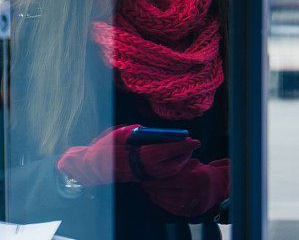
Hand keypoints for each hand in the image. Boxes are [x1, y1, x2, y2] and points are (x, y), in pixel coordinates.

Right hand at [57, 125, 200, 186]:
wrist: (90, 166)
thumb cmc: (107, 146)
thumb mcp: (125, 132)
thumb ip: (144, 132)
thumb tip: (161, 133)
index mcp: (142, 155)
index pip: (169, 150)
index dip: (184, 145)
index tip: (195, 140)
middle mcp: (145, 169)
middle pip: (174, 163)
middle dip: (185, 153)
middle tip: (191, 143)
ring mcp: (144, 177)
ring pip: (169, 171)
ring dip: (179, 160)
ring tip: (184, 149)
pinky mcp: (141, 180)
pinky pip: (161, 174)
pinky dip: (170, 166)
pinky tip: (172, 156)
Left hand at [142, 158, 229, 216]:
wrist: (220, 186)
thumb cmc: (204, 172)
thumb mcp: (194, 165)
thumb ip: (178, 166)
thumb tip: (159, 166)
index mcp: (199, 177)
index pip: (173, 179)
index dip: (158, 179)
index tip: (147, 177)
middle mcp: (199, 191)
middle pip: (170, 191)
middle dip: (155, 188)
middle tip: (145, 184)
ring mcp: (197, 203)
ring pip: (170, 201)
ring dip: (157, 197)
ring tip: (149, 191)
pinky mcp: (194, 212)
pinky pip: (174, 209)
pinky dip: (163, 204)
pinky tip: (157, 198)